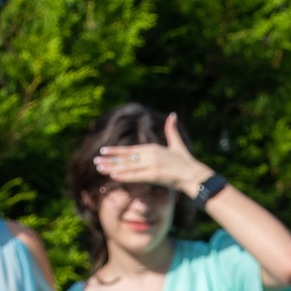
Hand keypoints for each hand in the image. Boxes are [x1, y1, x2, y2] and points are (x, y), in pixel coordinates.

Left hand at [92, 113, 210, 195]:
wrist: (195, 175)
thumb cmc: (187, 162)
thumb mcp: (177, 145)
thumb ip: (172, 130)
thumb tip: (173, 114)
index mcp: (153, 149)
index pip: (130, 150)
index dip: (116, 151)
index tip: (103, 151)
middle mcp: (151, 154)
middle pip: (126, 157)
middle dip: (109, 159)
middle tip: (95, 160)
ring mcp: (152, 164)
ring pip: (128, 166)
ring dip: (112, 167)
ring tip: (98, 167)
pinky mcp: (154, 174)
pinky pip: (135, 175)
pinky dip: (124, 175)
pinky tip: (112, 175)